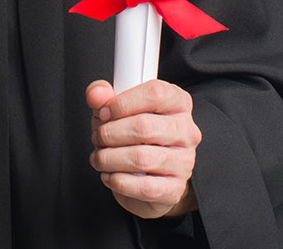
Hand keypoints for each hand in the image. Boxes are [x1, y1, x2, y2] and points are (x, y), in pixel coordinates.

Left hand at [85, 79, 201, 218]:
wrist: (145, 175)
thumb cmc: (131, 136)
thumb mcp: (114, 110)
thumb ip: (103, 97)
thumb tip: (96, 94)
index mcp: (177, 103)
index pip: (155, 94)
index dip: (122, 103)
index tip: (104, 112)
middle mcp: (186, 131)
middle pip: (144, 127)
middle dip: (110, 133)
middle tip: (98, 137)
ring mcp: (184, 161)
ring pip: (141, 158)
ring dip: (109, 158)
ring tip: (100, 157)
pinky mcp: (175, 188)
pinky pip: (144, 187)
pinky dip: (118, 180)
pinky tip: (110, 175)